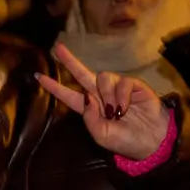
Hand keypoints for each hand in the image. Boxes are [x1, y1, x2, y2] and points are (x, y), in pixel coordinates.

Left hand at [37, 43, 170, 160]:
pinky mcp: (132, 85)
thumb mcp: (101, 135)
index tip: (38, 76)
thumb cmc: (125, 141)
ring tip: (116, 112)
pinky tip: (125, 108)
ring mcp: (116, 89)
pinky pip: (122, 81)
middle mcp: (100, 95)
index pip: (68, 95)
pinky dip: (121, 95)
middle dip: (70, 61)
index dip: (54, 86)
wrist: (151, 141)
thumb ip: (90, 118)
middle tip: (57, 48)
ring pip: (103, 77)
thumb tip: (86, 96)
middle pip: (82, 74)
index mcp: (89, 108)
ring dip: (107, 94)